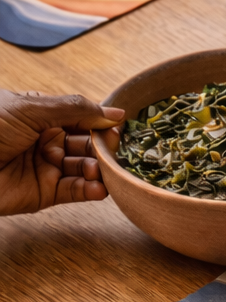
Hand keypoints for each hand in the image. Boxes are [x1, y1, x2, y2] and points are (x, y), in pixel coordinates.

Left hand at [0, 90, 123, 215]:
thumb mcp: (31, 108)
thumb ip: (75, 109)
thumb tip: (114, 112)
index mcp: (42, 116)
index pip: (82, 119)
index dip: (101, 124)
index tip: (119, 128)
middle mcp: (47, 141)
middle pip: (87, 144)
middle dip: (103, 148)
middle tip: (116, 152)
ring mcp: (47, 167)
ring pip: (84, 168)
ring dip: (98, 169)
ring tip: (103, 170)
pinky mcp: (45, 193)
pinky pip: (75, 192)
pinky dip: (90, 190)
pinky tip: (101, 187)